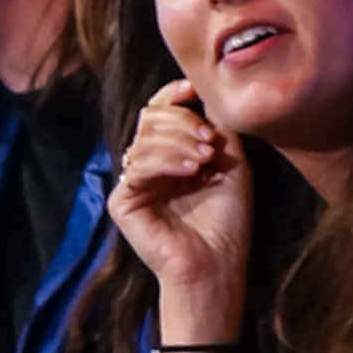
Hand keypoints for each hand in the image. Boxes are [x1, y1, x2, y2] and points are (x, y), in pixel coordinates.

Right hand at [107, 79, 251, 340]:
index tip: (193, 89)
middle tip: (210, 143)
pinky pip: (137, 165)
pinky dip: (167, 161)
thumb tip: (206, 89)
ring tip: (205, 160)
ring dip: (179, 142)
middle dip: (182, 122)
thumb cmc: (228, 219)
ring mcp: (133, 182)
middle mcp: (148, 164)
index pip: (160, 111)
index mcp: (170, 153)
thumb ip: (216, 126)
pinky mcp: (122, 202)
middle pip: (150, 117)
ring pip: (144, 138)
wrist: (217, 263)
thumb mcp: (230, 161)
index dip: (172, 94)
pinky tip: (191, 171)